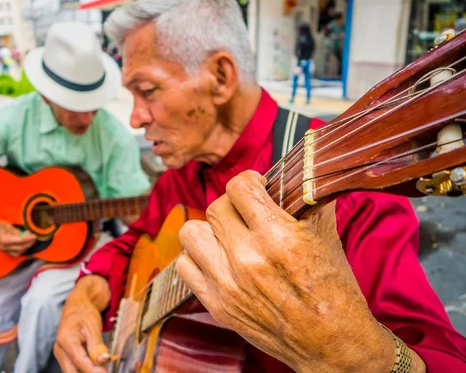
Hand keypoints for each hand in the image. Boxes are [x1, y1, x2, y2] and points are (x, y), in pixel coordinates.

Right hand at [0, 221, 35, 256]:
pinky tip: (25, 245)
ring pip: (18, 253)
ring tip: (30, 241)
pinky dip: (21, 250)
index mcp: (5, 240)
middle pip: (20, 248)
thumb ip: (18, 232)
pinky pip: (15, 253)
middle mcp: (4, 247)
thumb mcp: (9, 227)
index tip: (34, 236)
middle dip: (29, 243)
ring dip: (26, 247)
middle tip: (34, 238)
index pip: (20, 241)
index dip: (28, 239)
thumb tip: (27, 235)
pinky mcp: (5, 251)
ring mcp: (4, 250)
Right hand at [54, 275, 110, 372]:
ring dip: (88, 370)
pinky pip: (75, 367)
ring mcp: (61, 354)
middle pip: (72, 372)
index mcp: (66, 340)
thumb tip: (103, 360)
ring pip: (73, 371)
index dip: (93, 370)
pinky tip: (99, 366)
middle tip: (105, 371)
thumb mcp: (93, 326)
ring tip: (104, 367)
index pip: (79, 362)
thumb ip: (97, 345)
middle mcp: (60, 349)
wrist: (77, 305)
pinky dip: (87, 368)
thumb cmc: (84, 312)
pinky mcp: (66, 356)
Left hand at [176, 170, 395, 372]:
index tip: (255, 186)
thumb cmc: (332, 290)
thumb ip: (306, 200)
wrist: (331, 343)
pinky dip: (198, 258)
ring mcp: (227, 284)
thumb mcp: (326, 236)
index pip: (239, 187)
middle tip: (244, 212)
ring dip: (209, 230)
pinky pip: (185, 266)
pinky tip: (217, 259)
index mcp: (278, 237)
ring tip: (226, 235)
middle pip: (215, 207)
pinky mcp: (217, 305)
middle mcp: (248, 259)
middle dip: (231, 204)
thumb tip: (295, 173)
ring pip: (191, 233)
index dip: (248, 180)